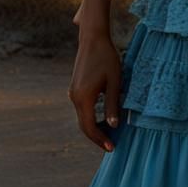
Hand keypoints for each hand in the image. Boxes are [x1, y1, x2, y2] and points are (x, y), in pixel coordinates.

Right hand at [67, 32, 122, 152]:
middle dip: (97, 137)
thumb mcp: (114, 82)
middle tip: (112, 145)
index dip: (100, 139)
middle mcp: (75, 97)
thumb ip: (112, 104)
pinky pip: (83, 108)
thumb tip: (114, 126)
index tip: (112, 148)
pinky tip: (104, 118)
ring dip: (95, 127)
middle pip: (84, 125)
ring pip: (83, 117)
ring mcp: (73, 92)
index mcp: (83, 98)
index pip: (90, 127)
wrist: (93, 39)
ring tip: (110, 133)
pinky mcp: (75, 88)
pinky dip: (92, 117)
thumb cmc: (107, 58)